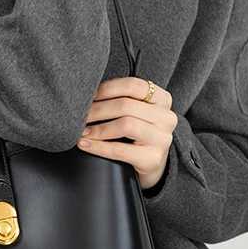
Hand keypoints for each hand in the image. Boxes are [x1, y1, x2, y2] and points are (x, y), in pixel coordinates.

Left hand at [76, 77, 178, 191]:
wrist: (151, 163)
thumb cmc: (138, 133)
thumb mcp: (137, 112)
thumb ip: (122, 99)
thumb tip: (89, 95)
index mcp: (162, 99)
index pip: (133, 86)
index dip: (108, 89)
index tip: (90, 96)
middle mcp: (166, 117)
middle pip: (126, 106)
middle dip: (98, 110)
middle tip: (81, 115)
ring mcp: (162, 139)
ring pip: (125, 125)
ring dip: (98, 128)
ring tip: (82, 131)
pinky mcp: (152, 159)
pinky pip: (120, 150)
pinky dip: (98, 147)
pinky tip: (85, 144)